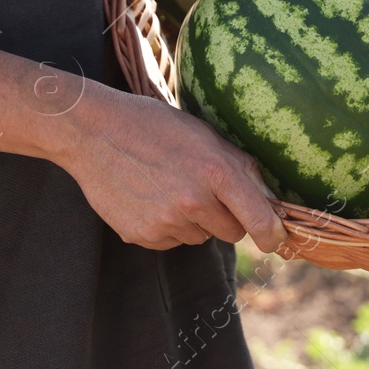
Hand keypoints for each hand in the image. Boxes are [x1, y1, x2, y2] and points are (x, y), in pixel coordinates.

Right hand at [54, 84, 288, 254]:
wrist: (93, 132)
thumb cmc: (154, 126)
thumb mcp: (204, 135)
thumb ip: (239, 167)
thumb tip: (269, 199)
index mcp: (215, 172)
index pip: (259, 219)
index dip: (272, 235)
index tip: (275, 240)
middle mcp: (193, 201)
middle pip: (231, 232)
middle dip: (226, 218)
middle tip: (203, 190)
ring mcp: (165, 222)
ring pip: (199, 237)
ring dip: (193, 220)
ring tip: (167, 186)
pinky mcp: (141, 235)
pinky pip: (171, 241)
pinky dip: (166, 227)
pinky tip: (149, 197)